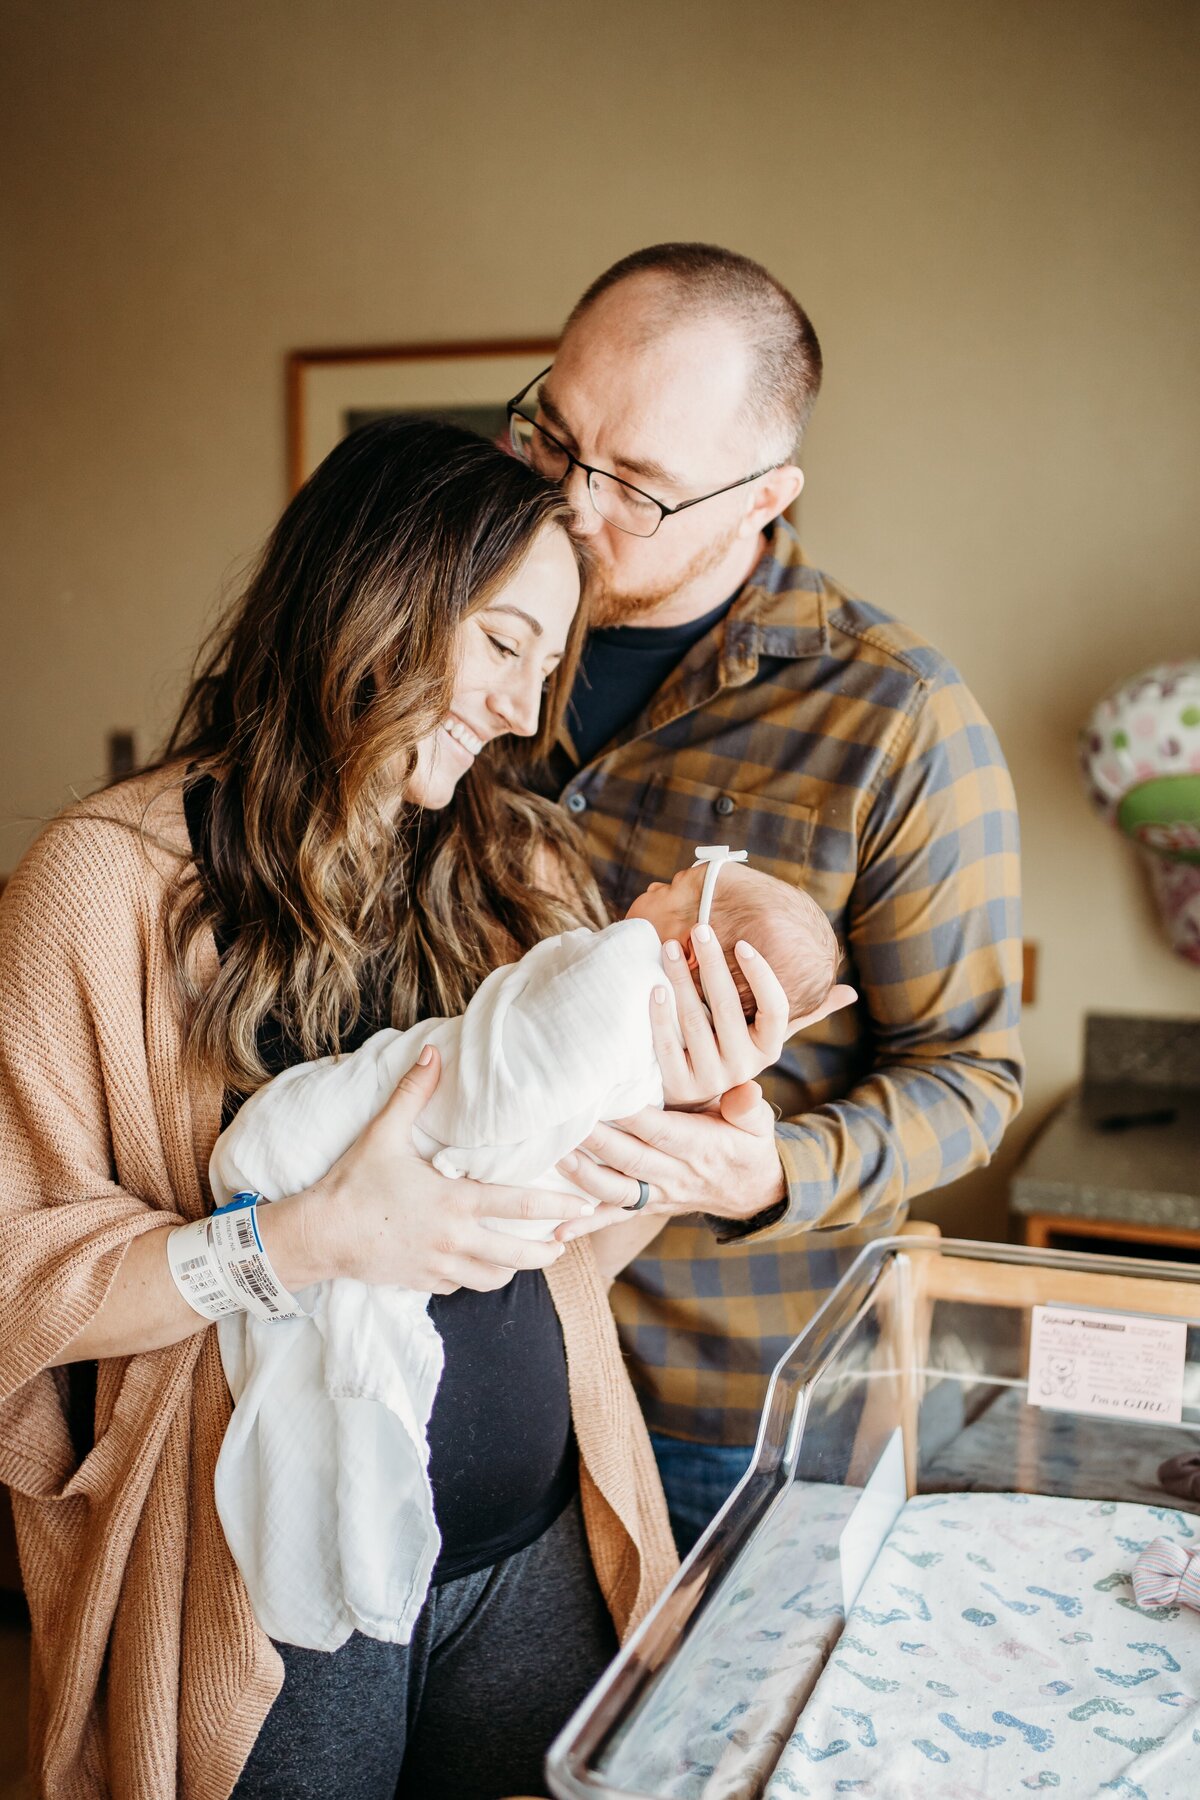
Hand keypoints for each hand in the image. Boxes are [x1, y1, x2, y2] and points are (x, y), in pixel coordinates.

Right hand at [299, 1047, 592, 1292]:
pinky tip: (475, 1264)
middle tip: (567, 1241)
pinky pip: (459, 1285)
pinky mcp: (422, 1283)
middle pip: (518, 1255)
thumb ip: (414, 1093)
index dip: (557, 1206)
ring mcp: (439, 1266)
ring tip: (527, 1256)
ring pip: (493, 1278)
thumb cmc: (353, 1183)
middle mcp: (454, 1239)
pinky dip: (473, 1276)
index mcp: (454, 1202)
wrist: (319, 1235)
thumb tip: (432, 1052)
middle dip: (548, 1251)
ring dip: (514, 1268)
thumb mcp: (384, 1133)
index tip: (584, 1206)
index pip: (520, 1206)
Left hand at [556, 1079, 785, 1231]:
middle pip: (632, 1159)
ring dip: (585, 1177)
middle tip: (567, 1121)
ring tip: (556, 1157)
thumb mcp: (757, 1123)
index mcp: (701, 1148)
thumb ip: (748, 1107)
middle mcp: (677, 1175)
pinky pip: (615, 1218)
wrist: (752, 1192)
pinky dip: (586, 1224)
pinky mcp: (648, 1208)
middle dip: (597, 1141)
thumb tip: (748, 1091)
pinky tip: (557, 1229)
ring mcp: (660, 1195)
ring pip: (618, 1190)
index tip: (605, 1096)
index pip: (661, 1131)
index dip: (632, 1116)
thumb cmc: (747, 1145)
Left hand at [653, 927, 855, 1107]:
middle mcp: (744, 1066)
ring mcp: (710, 1077)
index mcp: (769, 1048)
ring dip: (680, 980)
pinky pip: (666, 1045)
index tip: (742, 942)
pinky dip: (659, 1015)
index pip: (775, 1009)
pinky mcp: (678, 1085)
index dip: (761, 975)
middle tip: (700, 928)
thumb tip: (850, 993)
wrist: (700, 1103)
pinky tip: (654, 986)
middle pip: (728, 1008)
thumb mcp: (770, 1037)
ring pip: (694, 1021)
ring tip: (670, 946)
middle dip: (712, 963)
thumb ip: (806, 1013)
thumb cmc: (737, 1051)